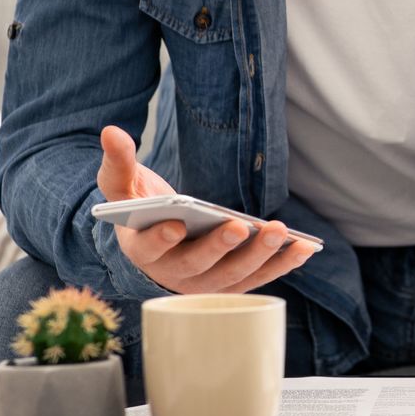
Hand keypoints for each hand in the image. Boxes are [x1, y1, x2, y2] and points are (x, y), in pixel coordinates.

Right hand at [96, 125, 316, 293]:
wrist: (160, 237)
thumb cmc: (141, 209)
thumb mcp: (123, 185)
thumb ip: (117, 162)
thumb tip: (111, 131)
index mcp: (141, 250)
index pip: (148, 249)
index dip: (160, 239)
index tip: (174, 225)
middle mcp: (171, 275)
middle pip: (196, 267)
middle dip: (219, 247)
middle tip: (239, 226)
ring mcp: (203, 284)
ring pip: (232, 277)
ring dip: (259, 257)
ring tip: (281, 232)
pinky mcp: (231, 284)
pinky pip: (257, 278)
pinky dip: (281, 264)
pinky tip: (304, 247)